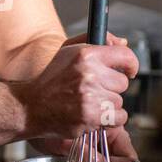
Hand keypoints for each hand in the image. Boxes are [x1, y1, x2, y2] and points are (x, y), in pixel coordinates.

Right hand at [15, 32, 136, 141]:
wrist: (30, 106)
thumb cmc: (50, 80)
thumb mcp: (68, 51)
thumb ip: (97, 41)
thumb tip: (123, 43)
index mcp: (85, 55)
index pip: (126, 56)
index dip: (131, 65)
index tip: (129, 71)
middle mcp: (89, 74)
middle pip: (123, 83)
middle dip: (111, 88)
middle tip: (93, 90)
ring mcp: (90, 96)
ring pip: (119, 102)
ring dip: (108, 105)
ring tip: (88, 103)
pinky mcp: (91, 116)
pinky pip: (118, 118)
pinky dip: (109, 120)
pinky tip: (93, 115)